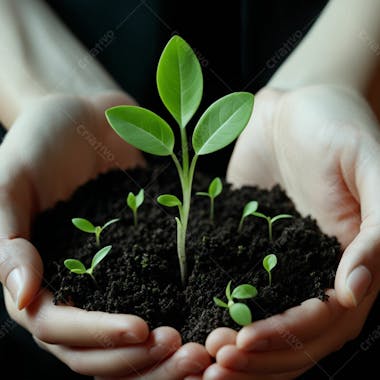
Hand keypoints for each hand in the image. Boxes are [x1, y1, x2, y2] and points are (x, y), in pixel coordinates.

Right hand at [0, 92, 209, 377]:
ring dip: (165, 355)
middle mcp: (74, 288)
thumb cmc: (39, 142)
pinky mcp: (141, 259)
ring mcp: (110, 277)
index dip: (98, 337)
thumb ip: (6, 239)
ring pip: (132, 338)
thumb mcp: (11, 181)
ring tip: (204, 353)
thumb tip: (21, 298)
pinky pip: (160, 298)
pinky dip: (182, 318)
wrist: (84, 118)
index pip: (60, 330)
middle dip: (141, 361)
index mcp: (37, 278)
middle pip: (100, 351)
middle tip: (190, 356)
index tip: (143, 329)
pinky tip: (210, 324)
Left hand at [203, 85, 379, 378]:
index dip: (288, 337)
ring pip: (268, 323)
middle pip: (297, 336)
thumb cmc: (336, 125)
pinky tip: (194, 325)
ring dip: (240, 350)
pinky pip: (239, 290)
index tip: (241, 343)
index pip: (326, 320)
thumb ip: (378, 226)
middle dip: (258, 356)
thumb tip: (356, 291)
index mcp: (354, 260)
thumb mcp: (369, 164)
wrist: (292, 107)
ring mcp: (284, 262)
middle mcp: (320, 270)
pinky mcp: (252, 248)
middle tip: (213, 364)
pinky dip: (221, 314)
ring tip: (201, 360)